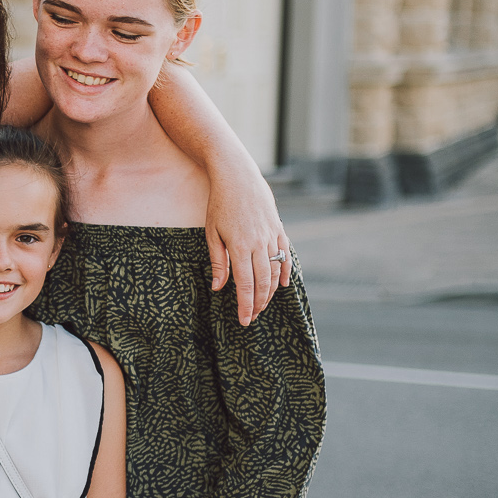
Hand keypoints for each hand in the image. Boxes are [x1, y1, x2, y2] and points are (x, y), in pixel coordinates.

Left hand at [204, 160, 290, 326]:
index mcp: (240, 246)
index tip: (244, 321)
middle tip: (252, 318)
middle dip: (258, 303)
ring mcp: (272, 236)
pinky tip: (282, 285)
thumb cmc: (220, 204)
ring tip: (262, 305)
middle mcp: (259, 243)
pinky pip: (285, 255)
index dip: (245, 305)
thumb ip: (218, 262)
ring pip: (275, 271)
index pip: (245, 284)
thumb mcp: (212, 233)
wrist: (238, 176)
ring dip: (270, 291)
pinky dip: (285, 272)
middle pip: (262, 282)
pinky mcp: (279, 229)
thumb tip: (218, 288)